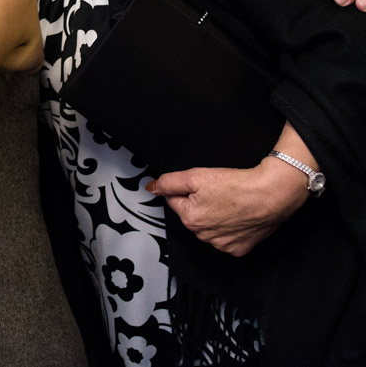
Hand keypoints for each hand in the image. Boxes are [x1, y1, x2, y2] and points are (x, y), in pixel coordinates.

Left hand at [146, 157, 308, 256]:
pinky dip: (230, 228)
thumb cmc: (237, 184)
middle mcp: (203, 236)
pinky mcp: (239, 249)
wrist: (272, 194)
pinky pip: (226, 238)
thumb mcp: (196, 176)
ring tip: (231, 204)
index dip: (188, 190)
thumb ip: (169, 182)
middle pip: (192, 215)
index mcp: (189, 218)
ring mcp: (222, 245)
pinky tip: (239, 217)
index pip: (176, 201)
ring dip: (215, 217)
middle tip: (220, 193)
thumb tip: (151, 188)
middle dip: (200, 204)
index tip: (205, 186)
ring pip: (209, 227)